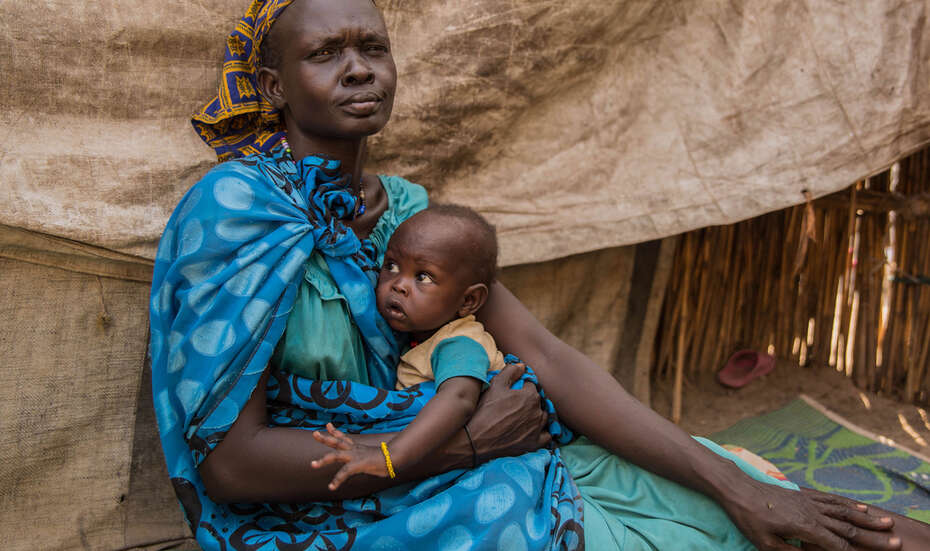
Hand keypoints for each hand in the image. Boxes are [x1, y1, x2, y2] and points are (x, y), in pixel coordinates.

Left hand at [311, 423, 388, 489]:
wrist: (395, 458)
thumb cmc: (389, 460)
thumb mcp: (376, 460)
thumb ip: (371, 462)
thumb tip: (379, 467)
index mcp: (358, 448)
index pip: (344, 438)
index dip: (335, 432)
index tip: (327, 425)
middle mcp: (354, 450)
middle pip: (337, 442)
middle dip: (325, 438)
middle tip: (314, 434)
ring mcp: (355, 456)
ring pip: (335, 455)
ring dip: (323, 460)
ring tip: (312, 465)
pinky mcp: (357, 464)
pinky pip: (344, 472)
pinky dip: (337, 480)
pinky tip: (332, 487)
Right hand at [466, 362, 549, 462]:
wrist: (477, 439)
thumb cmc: (486, 410)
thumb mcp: (495, 385)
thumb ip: (511, 371)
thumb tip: (522, 366)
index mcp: (530, 396)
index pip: (531, 386)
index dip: (522, 387)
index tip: (513, 391)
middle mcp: (538, 412)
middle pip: (538, 401)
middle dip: (529, 400)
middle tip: (515, 405)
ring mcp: (537, 429)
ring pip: (543, 417)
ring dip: (537, 415)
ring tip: (524, 416)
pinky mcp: (534, 443)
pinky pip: (547, 436)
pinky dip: (543, 432)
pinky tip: (534, 430)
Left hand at [722, 479, 900, 550]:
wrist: (738, 489)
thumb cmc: (749, 518)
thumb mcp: (765, 543)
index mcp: (805, 527)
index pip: (837, 545)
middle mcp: (812, 513)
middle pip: (848, 528)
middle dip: (873, 537)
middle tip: (896, 542)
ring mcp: (809, 502)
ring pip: (844, 511)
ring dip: (867, 519)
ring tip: (887, 523)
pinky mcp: (804, 494)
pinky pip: (831, 500)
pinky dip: (848, 504)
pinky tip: (861, 507)